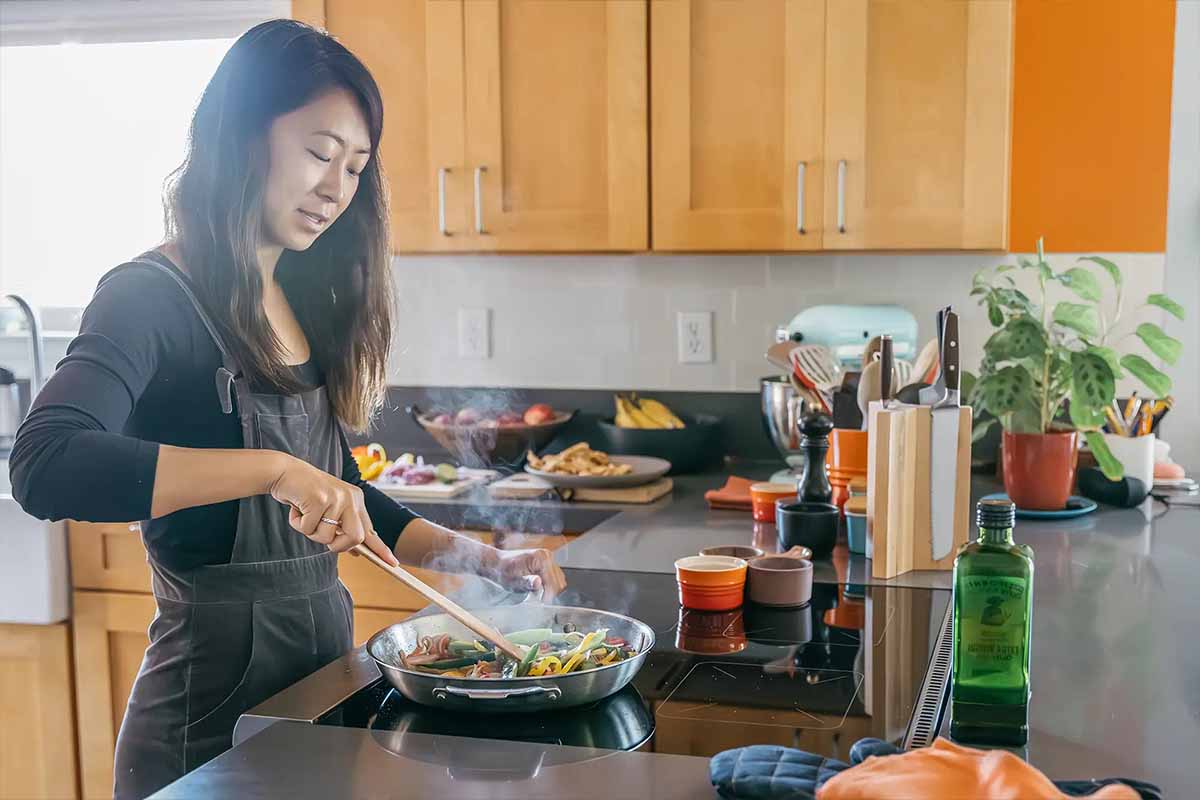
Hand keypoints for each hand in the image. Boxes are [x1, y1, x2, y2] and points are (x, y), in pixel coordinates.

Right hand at [267, 454, 398, 565]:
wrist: (284, 471)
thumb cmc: (305, 493)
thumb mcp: (329, 509)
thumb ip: (343, 528)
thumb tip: (357, 551)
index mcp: (356, 500)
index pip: (370, 530)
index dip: (380, 549)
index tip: (392, 563)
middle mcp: (351, 498)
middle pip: (355, 538)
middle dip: (337, 546)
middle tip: (321, 533)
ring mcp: (336, 497)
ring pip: (327, 537)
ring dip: (310, 531)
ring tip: (305, 513)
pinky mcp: (319, 499)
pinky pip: (307, 528)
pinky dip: (297, 523)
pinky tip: (296, 507)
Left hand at [493, 548, 566, 601]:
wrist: (499, 564)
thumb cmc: (504, 571)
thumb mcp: (513, 581)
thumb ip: (526, 582)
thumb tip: (538, 582)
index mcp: (540, 558)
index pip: (552, 582)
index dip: (547, 595)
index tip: (541, 603)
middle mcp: (547, 556)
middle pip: (558, 582)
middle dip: (549, 593)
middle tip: (537, 599)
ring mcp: (548, 558)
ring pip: (559, 580)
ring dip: (550, 590)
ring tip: (537, 594)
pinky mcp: (548, 563)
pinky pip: (556, 577)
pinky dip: (550, 586)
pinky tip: (540, 589)